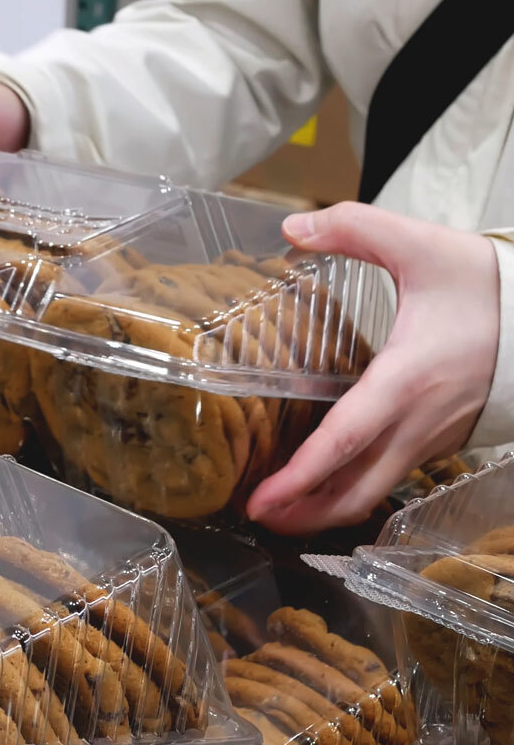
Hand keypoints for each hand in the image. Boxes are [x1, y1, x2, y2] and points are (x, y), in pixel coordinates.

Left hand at [246, 202, 499, 533]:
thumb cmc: (490, 287)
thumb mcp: (422, 245)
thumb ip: (355, 228)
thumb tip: (292, 229)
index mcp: (406, 380)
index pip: (345, 439)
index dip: (300, 475)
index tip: (261, 499)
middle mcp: (417, 422)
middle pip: (355, 490)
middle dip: (302, 513)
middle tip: (255, 516)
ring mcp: (431, 438)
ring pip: (373, 491)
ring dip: (325, 508)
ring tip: (280, 511)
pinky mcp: (440, 441)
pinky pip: (390, 477)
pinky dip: (352, 489)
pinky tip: (323, 483)